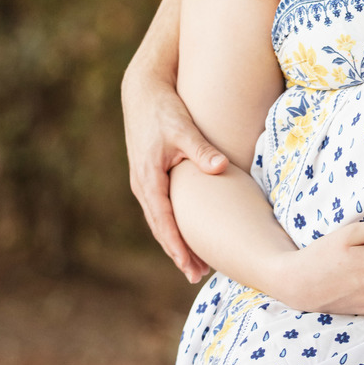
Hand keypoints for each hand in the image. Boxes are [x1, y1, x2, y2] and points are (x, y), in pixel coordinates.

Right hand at [122, 59, 228, 282]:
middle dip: (177, 252)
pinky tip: (184, 231)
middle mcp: (142, 184)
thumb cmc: (163, 108)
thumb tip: (220, 168)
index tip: (189, 267)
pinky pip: (160, 208)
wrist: (142, 89)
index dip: (177, 246)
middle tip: (196, 275)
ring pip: (159, 220)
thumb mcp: (183, 127)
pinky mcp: (148, 174)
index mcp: (149, 178)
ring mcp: (143, 181)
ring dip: (174, 241)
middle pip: (160, 227)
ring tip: (193, 262)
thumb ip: (201, 150)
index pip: (164, 221)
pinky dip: (171, 224)